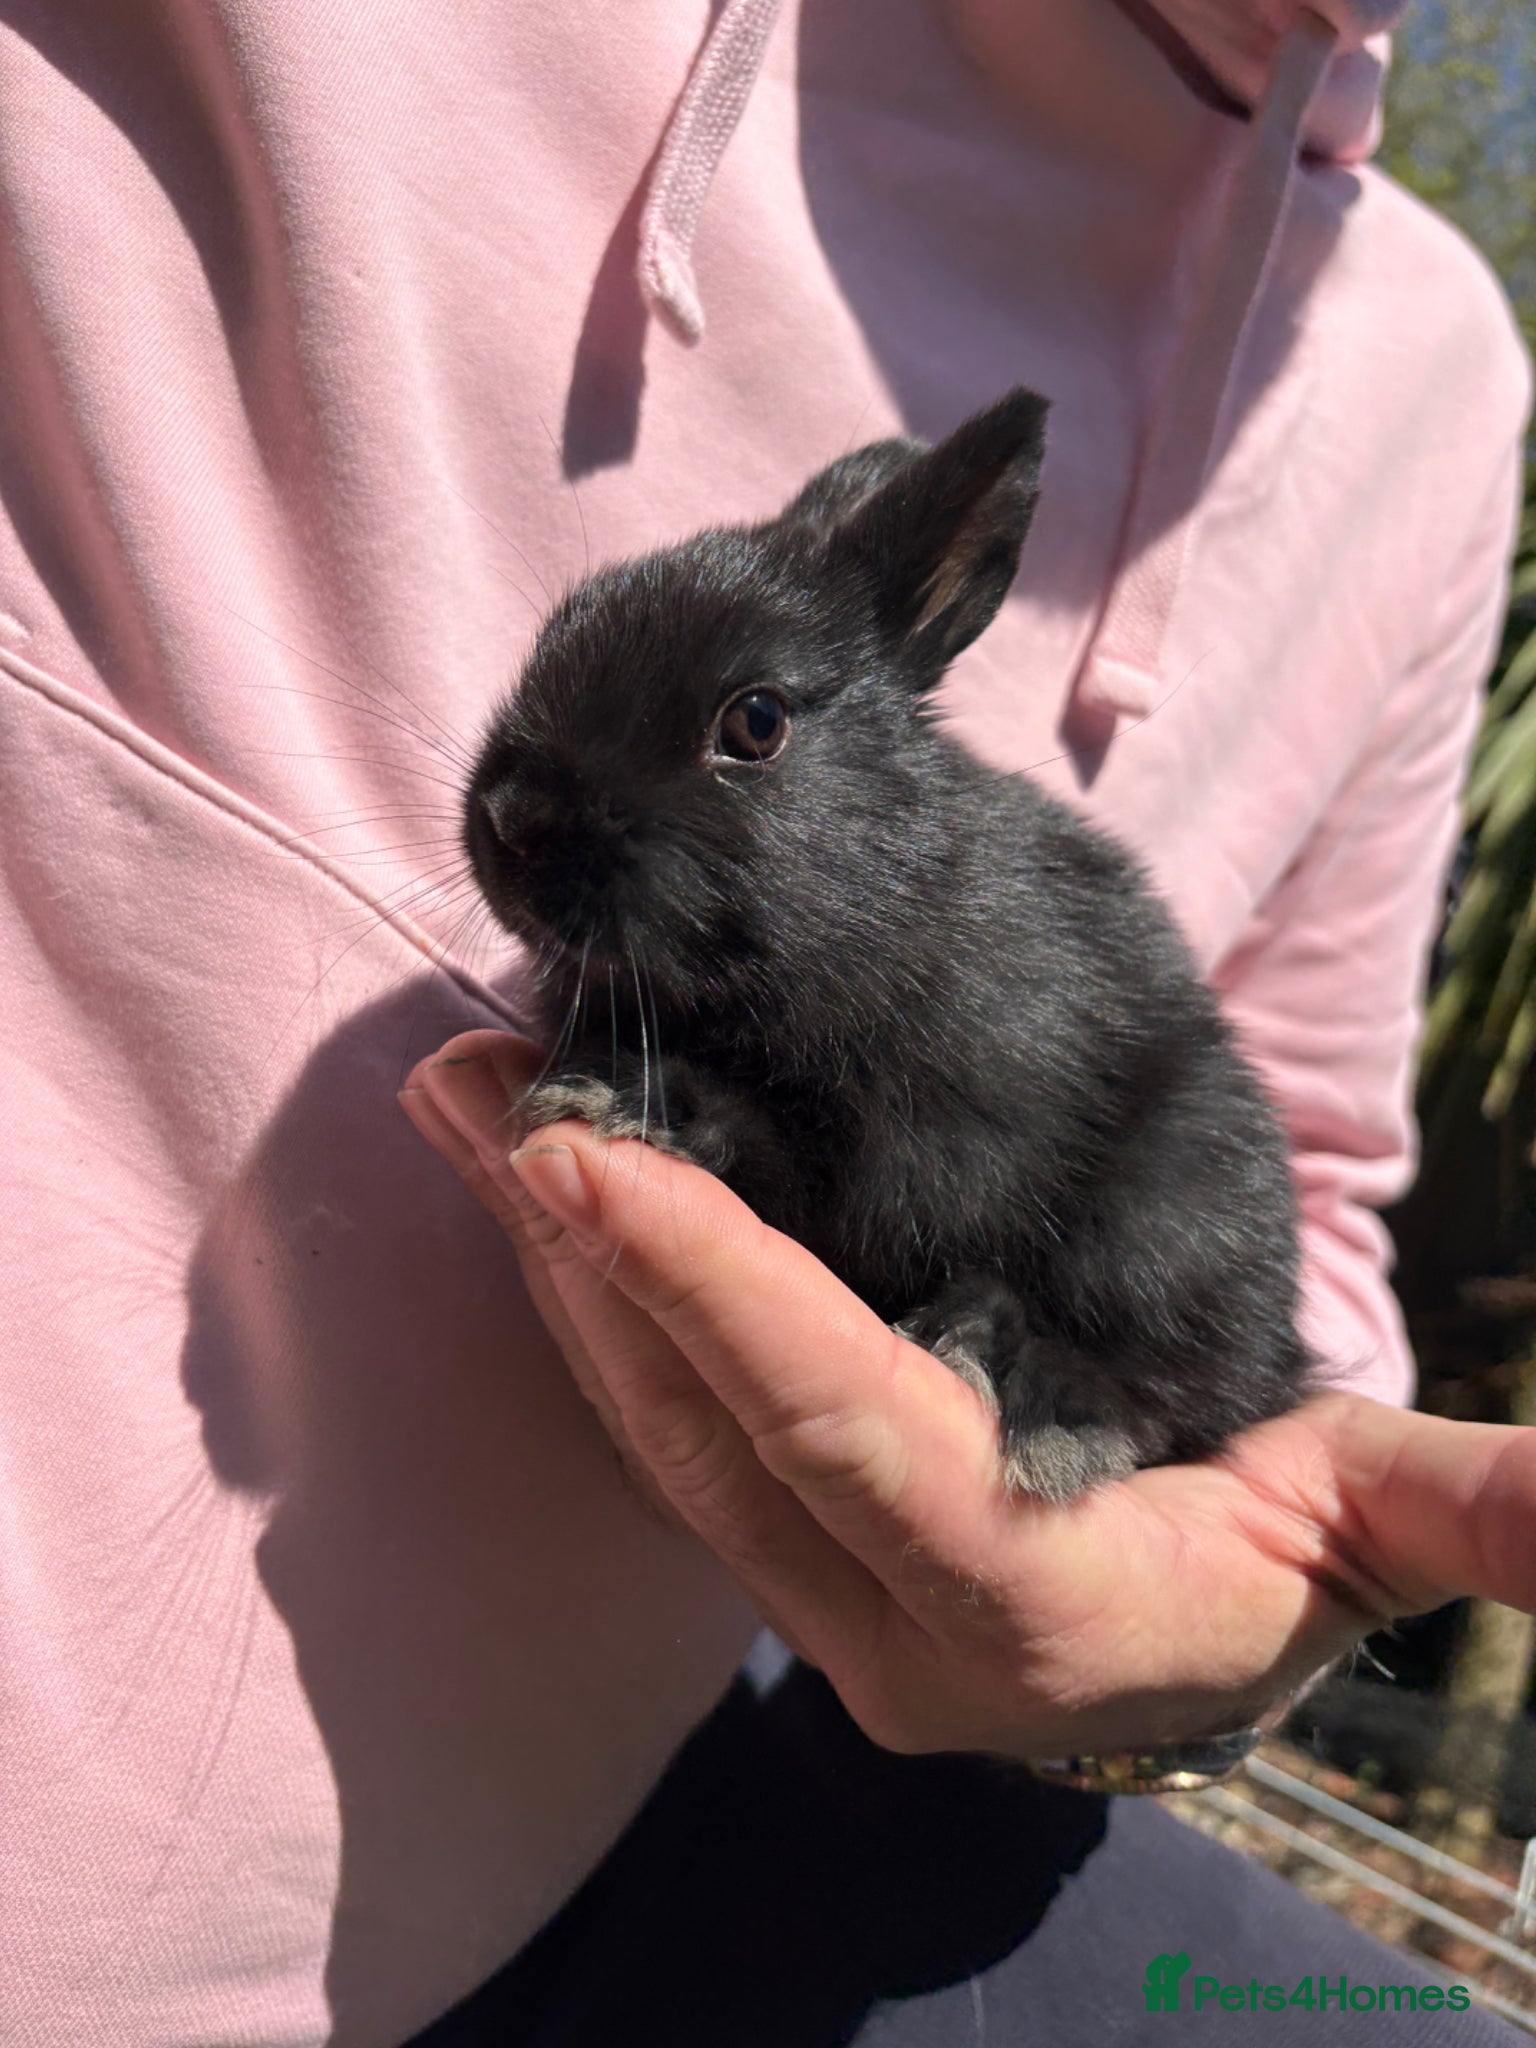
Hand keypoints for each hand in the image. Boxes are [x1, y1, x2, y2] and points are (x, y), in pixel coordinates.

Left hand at [400, 1029, 1535, 1760]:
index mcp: (1031, 1606)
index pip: (844, 1429)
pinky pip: (660, 1428)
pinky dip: (597, 1307)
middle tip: (469, 1084)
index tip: (583, 1156)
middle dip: (580, 1252)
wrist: (1202, 1647)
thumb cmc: (1284, 1557)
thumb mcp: (1374, 1522)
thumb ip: (1470, 1512)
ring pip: (649, 1429)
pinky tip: (541, 1200)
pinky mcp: (778, 1559)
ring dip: (554, 1267)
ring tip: (469, 1108)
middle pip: (700, 1425)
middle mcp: (887, 1626)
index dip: (713, 1292)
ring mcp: (813, 1603)